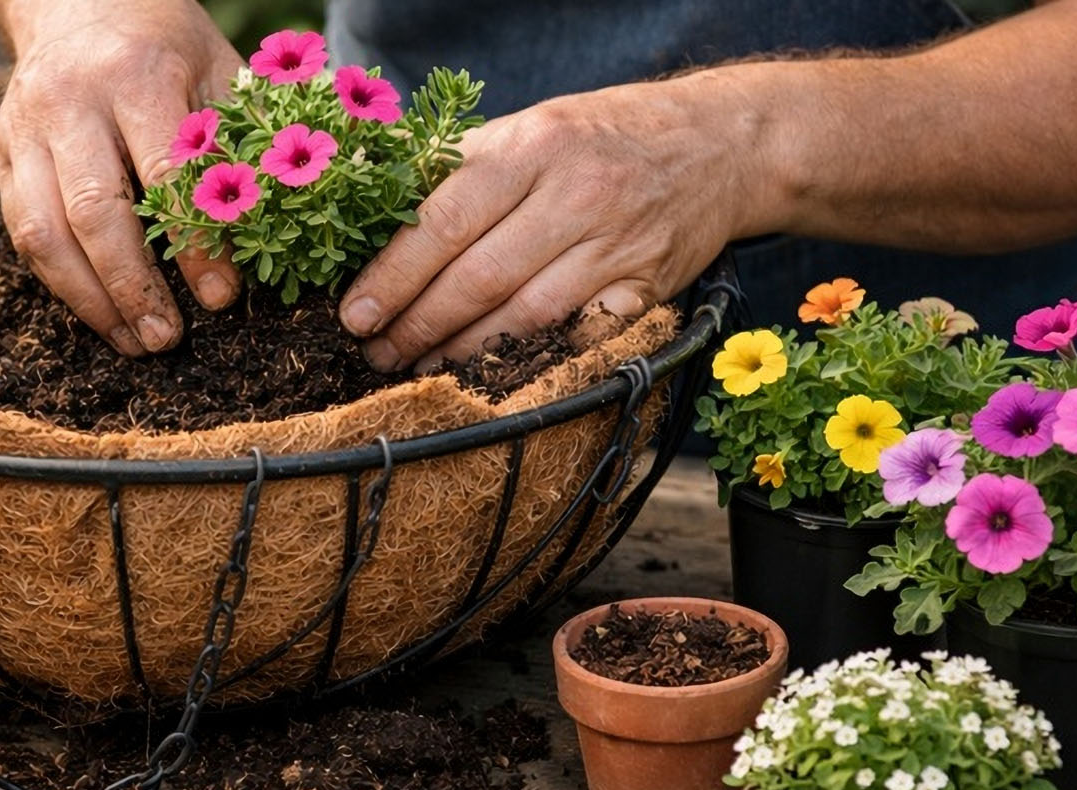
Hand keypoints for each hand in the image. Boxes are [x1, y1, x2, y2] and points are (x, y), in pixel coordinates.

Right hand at [0, 0, 244, 355]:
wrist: (77, 1)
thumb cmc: (164, 44)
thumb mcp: (216, 70)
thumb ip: (239, 141)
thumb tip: (275, 228)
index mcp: (134, 76)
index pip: (164, 176)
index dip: (193, 245)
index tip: (222, 299)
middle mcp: (69, 102)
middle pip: (93, 212)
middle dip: (132, 287)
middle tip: (167, 340)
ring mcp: (25, 129)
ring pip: (43, 232)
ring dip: (89, 300)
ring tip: (133, 341)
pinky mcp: (1, 153)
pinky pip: (22, 231)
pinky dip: (61, 282)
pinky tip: (101, 312)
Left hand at [338, 78, 785, 371]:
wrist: (720, 143)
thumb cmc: (604, 136)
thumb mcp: (533, 126)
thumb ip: (462, 165)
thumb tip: (380, 210)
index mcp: (533, 146)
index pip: (444, 220)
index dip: (395, 275)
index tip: (356, 313)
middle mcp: (576, 195)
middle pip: (478, 278)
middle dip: (418, 325)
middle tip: (375, 353)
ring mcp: (616, 246)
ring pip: (524, 318)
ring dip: (462, 353)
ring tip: (419, 367)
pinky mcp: (647, 287)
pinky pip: (579, 337)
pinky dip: (532, 362)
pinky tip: (492, 377)